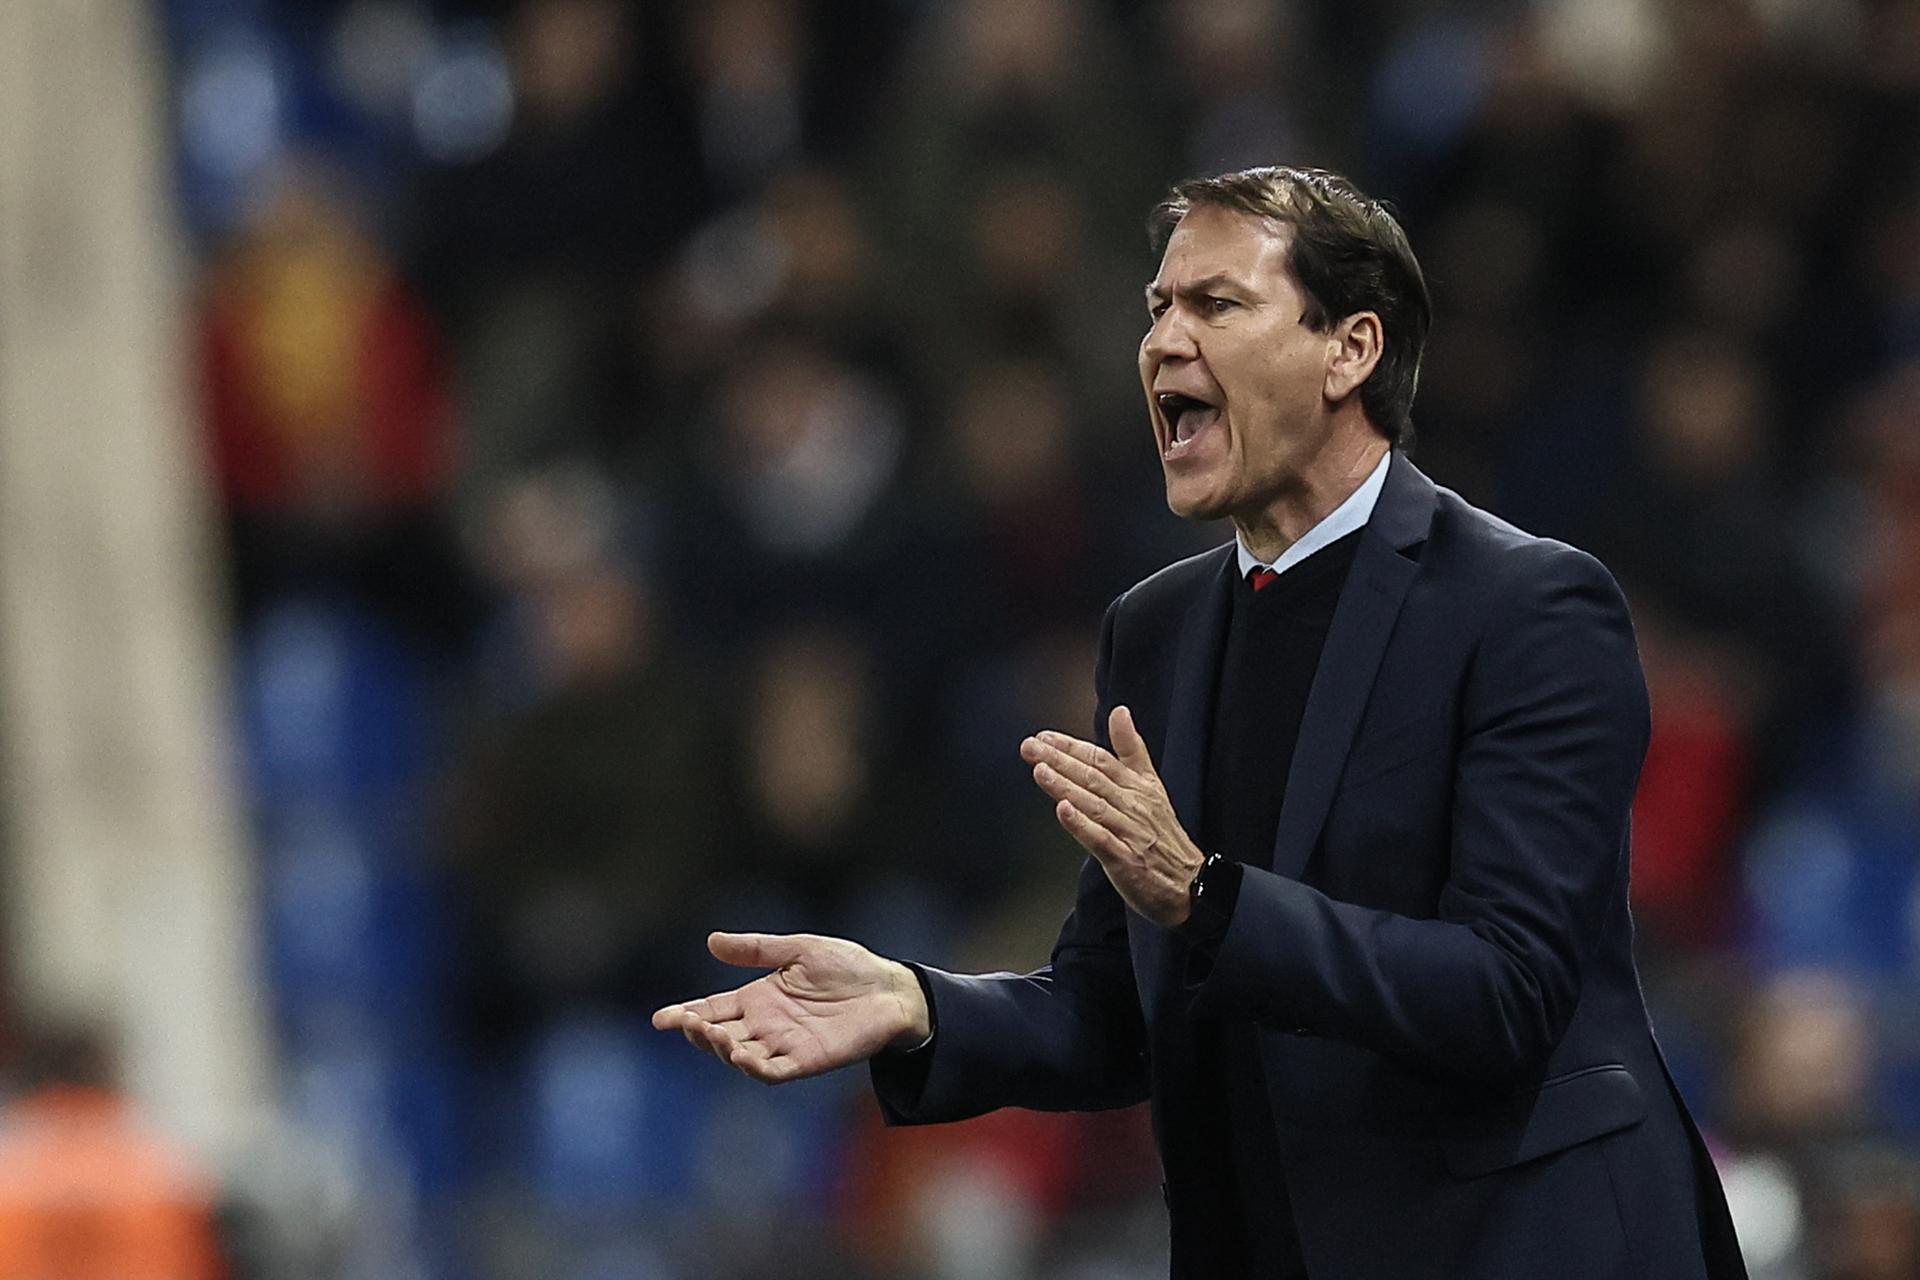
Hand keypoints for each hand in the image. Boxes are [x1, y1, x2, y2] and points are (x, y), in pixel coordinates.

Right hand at [651, 932, 930, 1084]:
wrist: (889, 988)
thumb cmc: (847, 966)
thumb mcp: (798, 949)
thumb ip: (757, 949)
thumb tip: (712, 941)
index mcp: (758, 998)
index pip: (712, 1008)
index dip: (686, 1014)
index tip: (660, 1019)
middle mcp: (764, 1025)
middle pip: (718, 1035)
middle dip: (698, 1032)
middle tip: (687, 1023)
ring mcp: (783, 1045)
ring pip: (739, 1056)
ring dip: (721, 1049)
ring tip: (712, 1034)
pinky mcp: (805, 1061)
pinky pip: (772, 1071)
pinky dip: (753, 1067)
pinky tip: (741, 1055)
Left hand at [1022, 704, 1203, 928]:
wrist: (1190, 883)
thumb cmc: (1163, 835)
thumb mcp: (1151, 785)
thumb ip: (1132, 749)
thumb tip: (1120, 711)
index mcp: (1138, 787)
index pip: (1102, 760)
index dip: (1072, 747)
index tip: (1044, 736)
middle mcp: (1133, 806)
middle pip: (1093, 778)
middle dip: (1059, 761)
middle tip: (1031, 747)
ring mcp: (1129, 833)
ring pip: (1094, 805)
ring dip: (1066, 787)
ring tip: (1040, 771)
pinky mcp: (1126, 860)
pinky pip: (1101, 839)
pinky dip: (1082, 826)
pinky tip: (1063, 812)